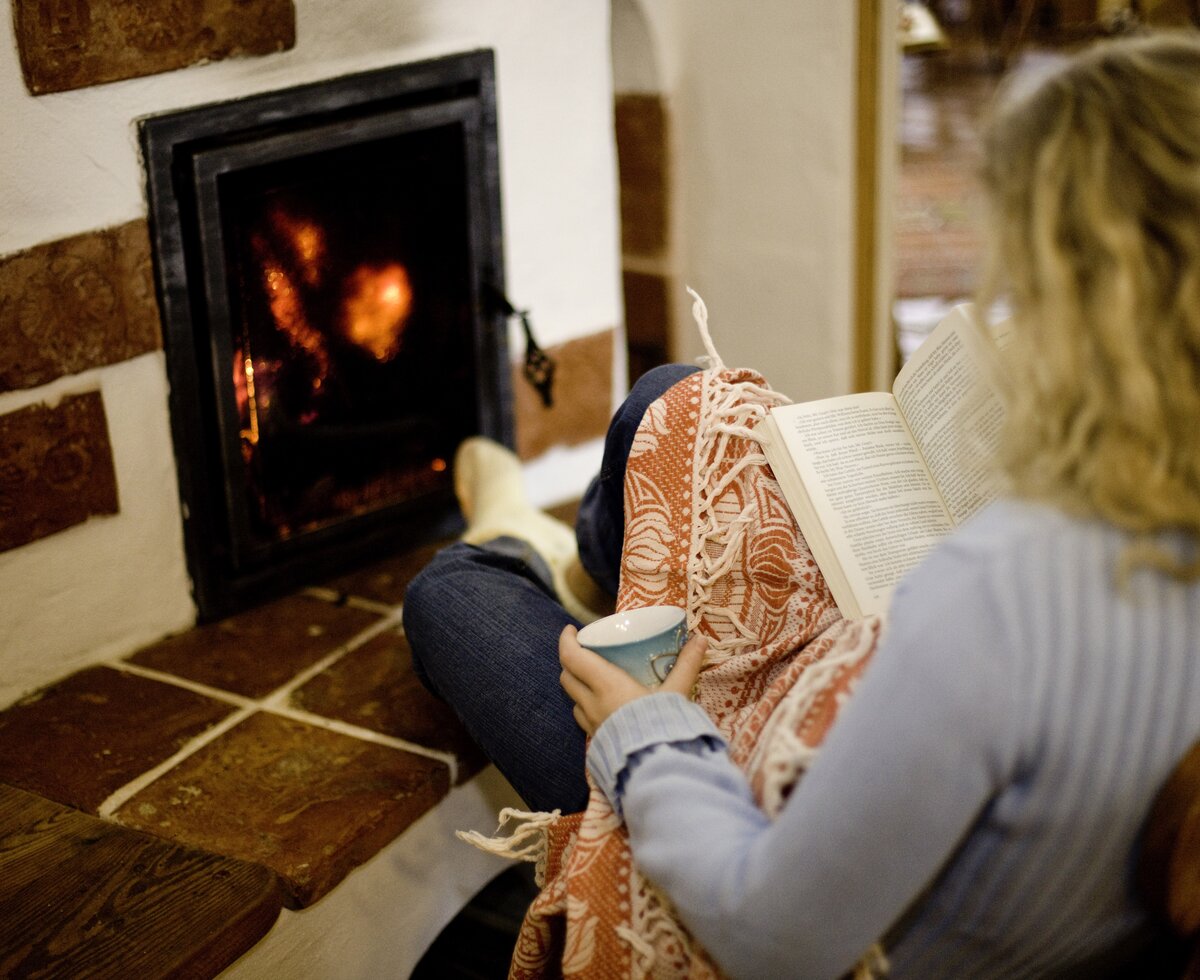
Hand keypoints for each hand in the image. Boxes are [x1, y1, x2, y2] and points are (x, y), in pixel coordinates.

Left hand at [559, 625, 707, 735]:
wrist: (657, 768)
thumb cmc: (663, 725)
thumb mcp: (677, 692)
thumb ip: (687, 664)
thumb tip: (701, 640)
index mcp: (606, 685)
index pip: (572, 657)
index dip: (567, 640)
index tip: (572, 629)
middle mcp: (592, 703)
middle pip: (566, 676)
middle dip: (570, 660)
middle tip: (585, 650)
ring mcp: (592, 724)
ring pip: (573, 699)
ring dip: (577, 685)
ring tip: (591, 677)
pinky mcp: (598, 740)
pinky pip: (583, 718)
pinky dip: (585, 705)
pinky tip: (601, 705)